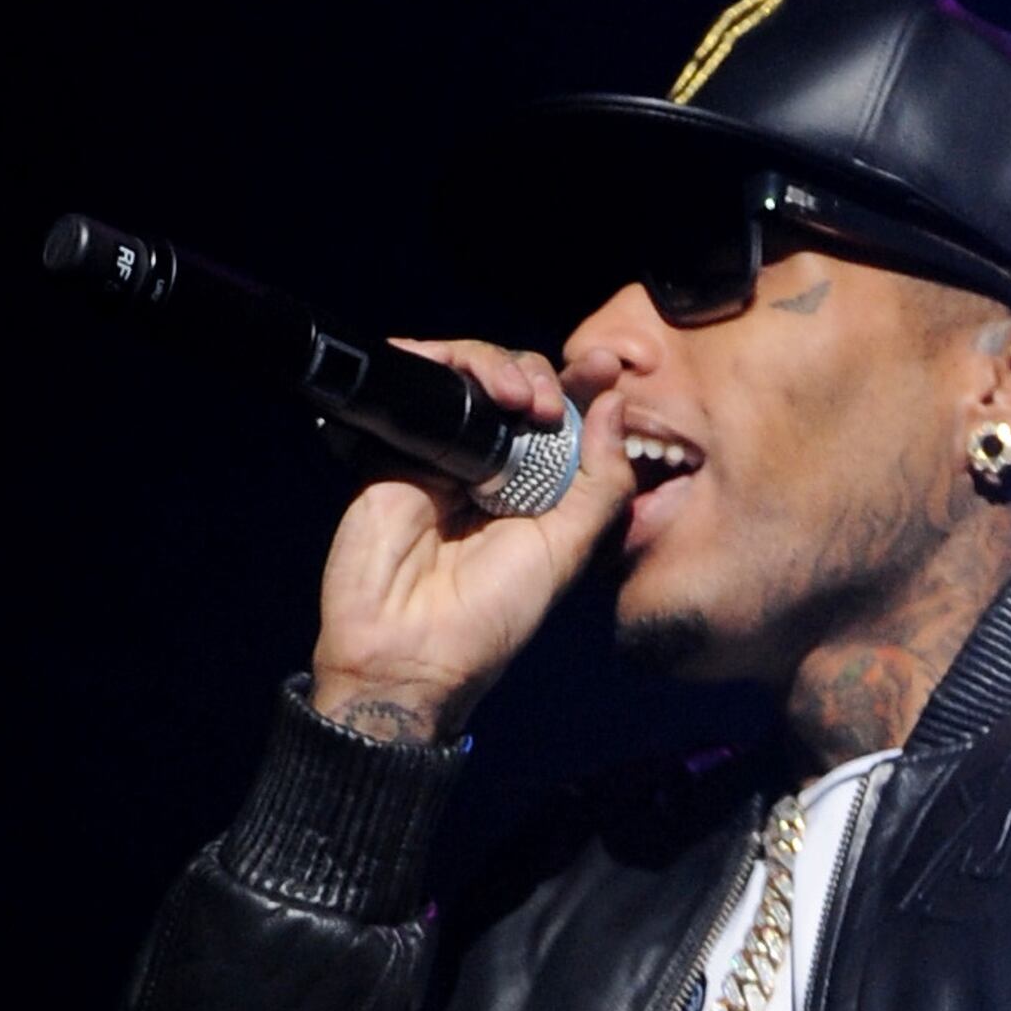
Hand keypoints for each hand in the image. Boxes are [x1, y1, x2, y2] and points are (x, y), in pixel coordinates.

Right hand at [308, 341, 630, 748]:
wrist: (410, 649)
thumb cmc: (492, 617)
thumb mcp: (567, 551)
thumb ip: (601, 482)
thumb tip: (613, 405)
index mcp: (538, 491)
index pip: (564, 420)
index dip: (584, 387)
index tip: (607, 365)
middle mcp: (492, 466)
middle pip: (519, 385)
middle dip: (543, 378)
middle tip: (548, 404)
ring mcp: (444, 452)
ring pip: (472, 374)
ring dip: (501, 368)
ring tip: (518, 400)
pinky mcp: (398, 445)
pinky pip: (420, 383)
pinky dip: (443, 361)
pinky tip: (475, 385)